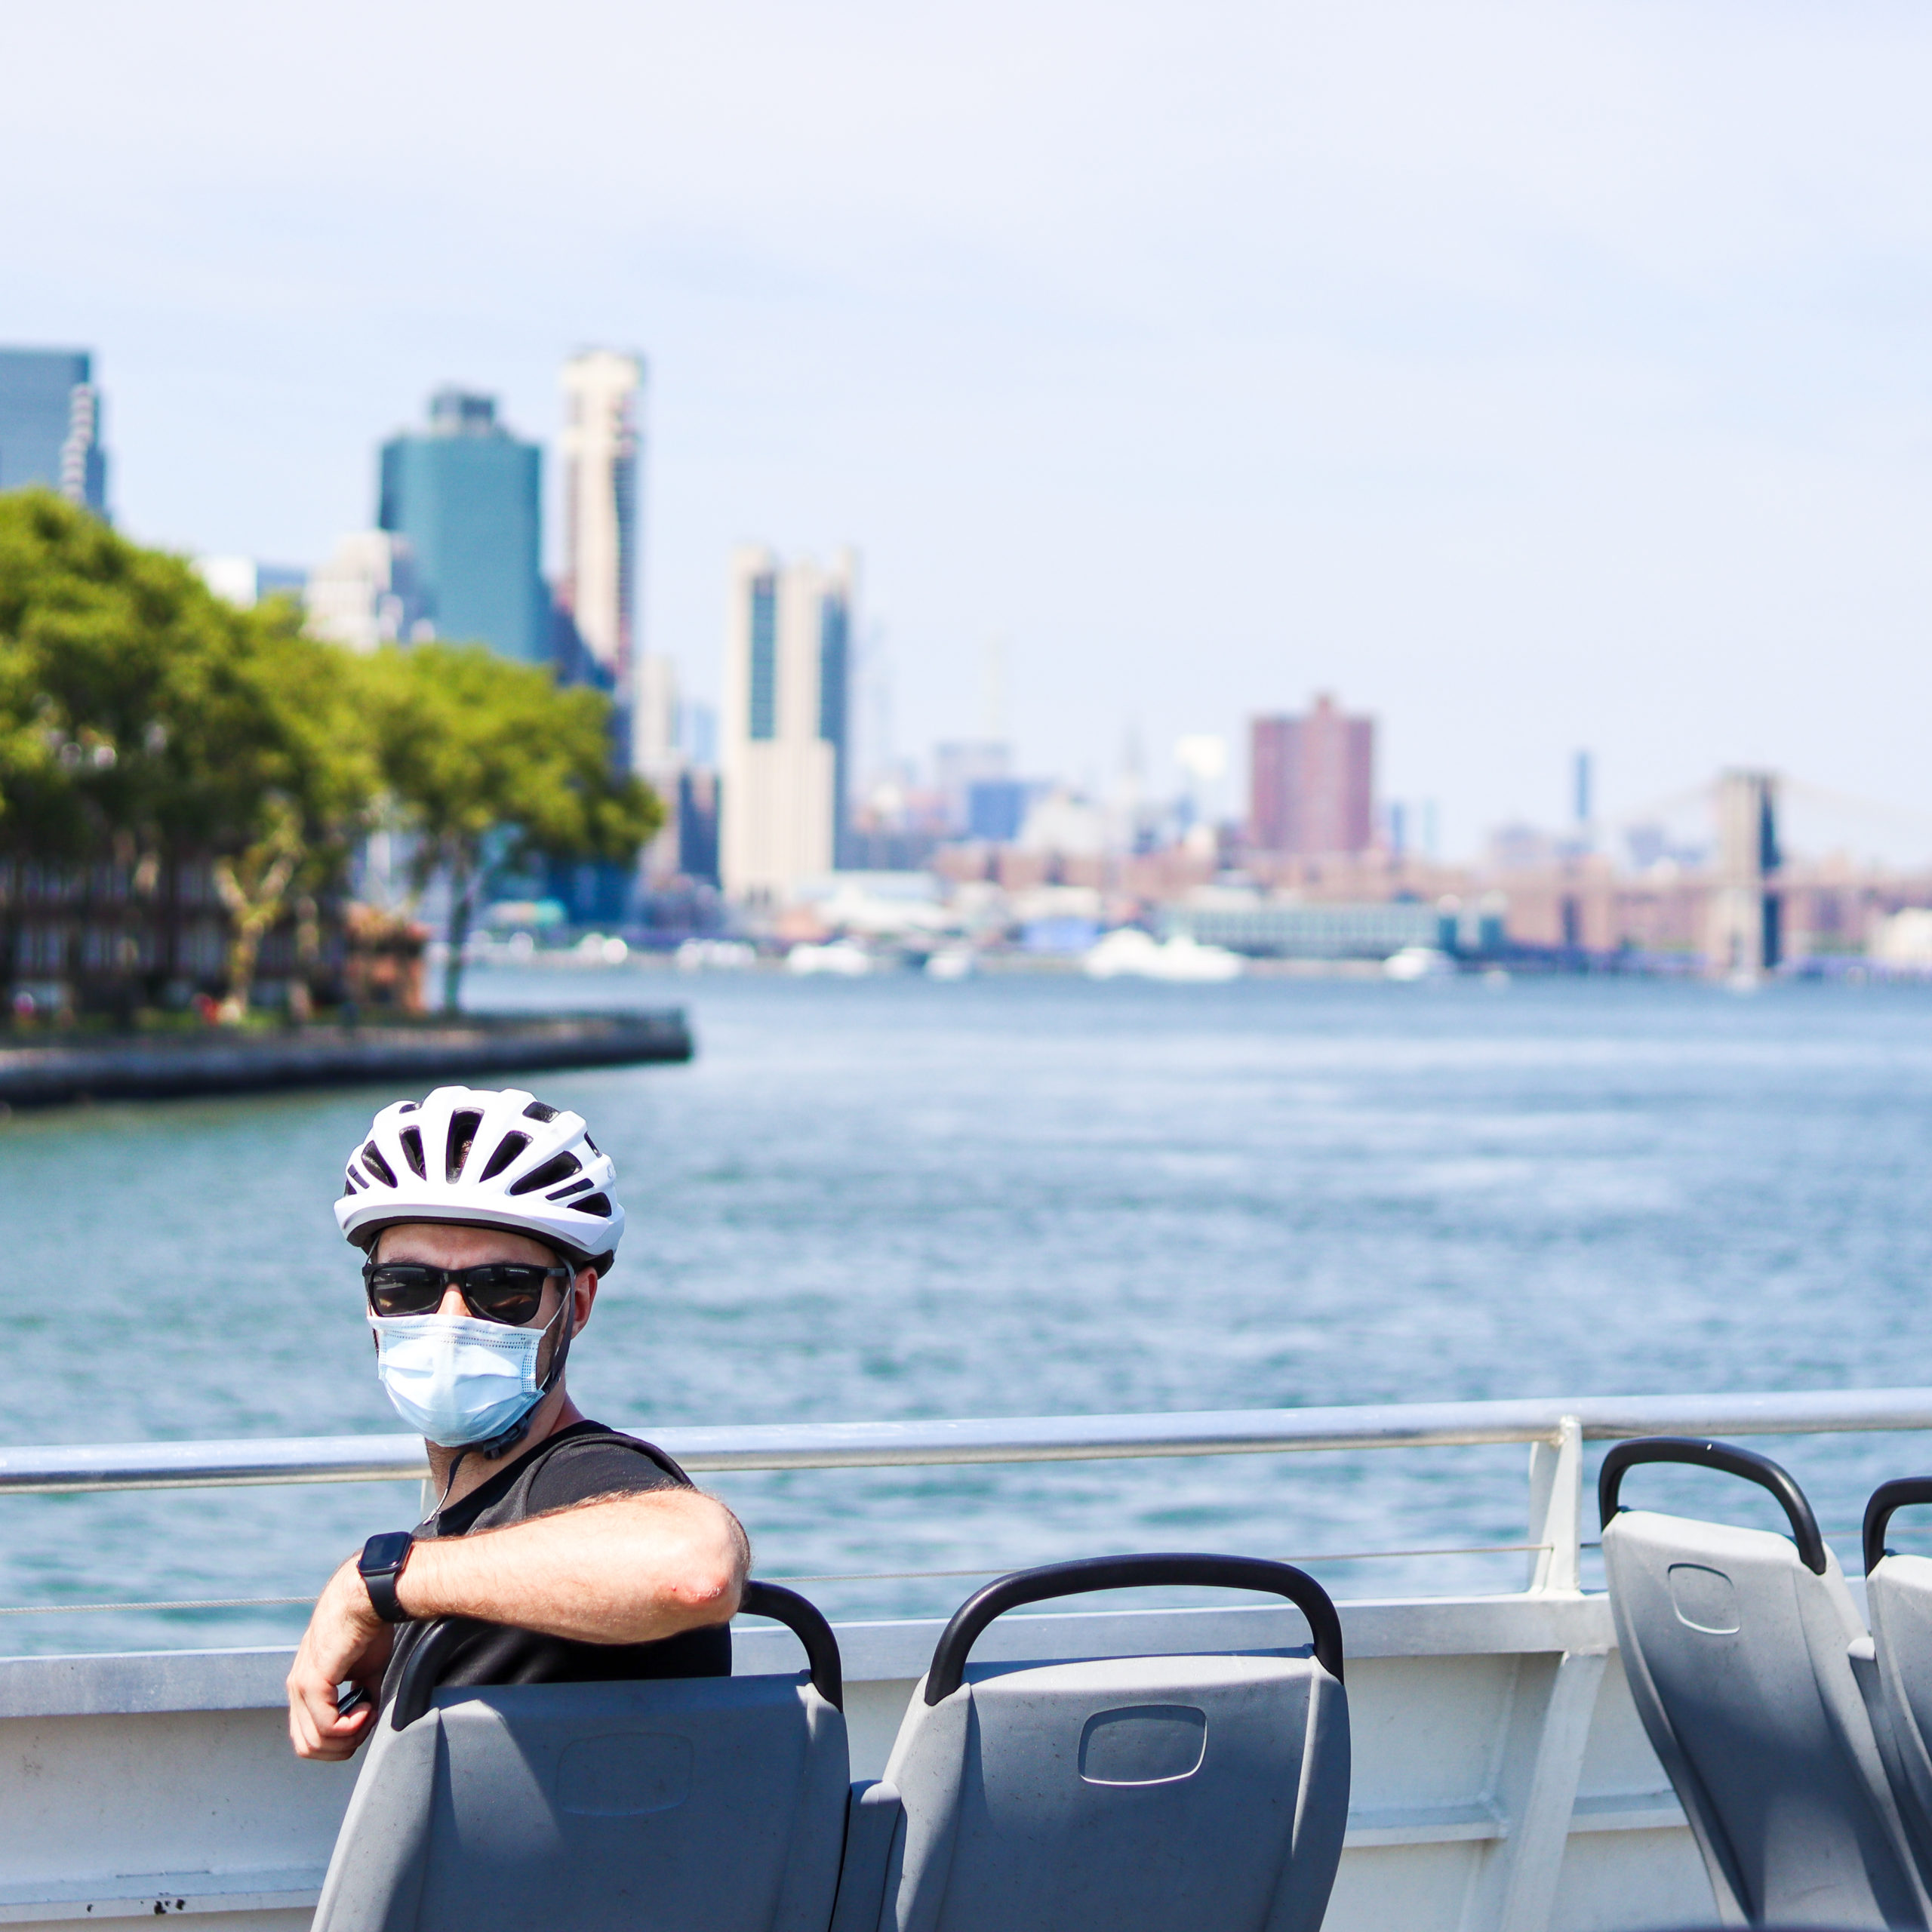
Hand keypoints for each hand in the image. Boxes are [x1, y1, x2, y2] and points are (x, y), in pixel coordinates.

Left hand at [287, 1555, 396, 1760]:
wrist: (367, 1596)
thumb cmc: (368, 1625)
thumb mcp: (365, 1669)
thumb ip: (361, 1695)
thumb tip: (366, 1718)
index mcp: (305, 1686)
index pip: (307, 1736)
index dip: (338, 1741)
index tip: (365, 1723)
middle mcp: (296, 1689)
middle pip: (307, 1747)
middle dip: (342, 1747)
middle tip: (367, 1725)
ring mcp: (300, 1685)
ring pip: (313, 1742)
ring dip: (348, 1737)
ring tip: (368, 1713)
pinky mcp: (313, 1680)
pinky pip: (325, 1725)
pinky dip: (350, 1726)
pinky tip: (366, 1706)